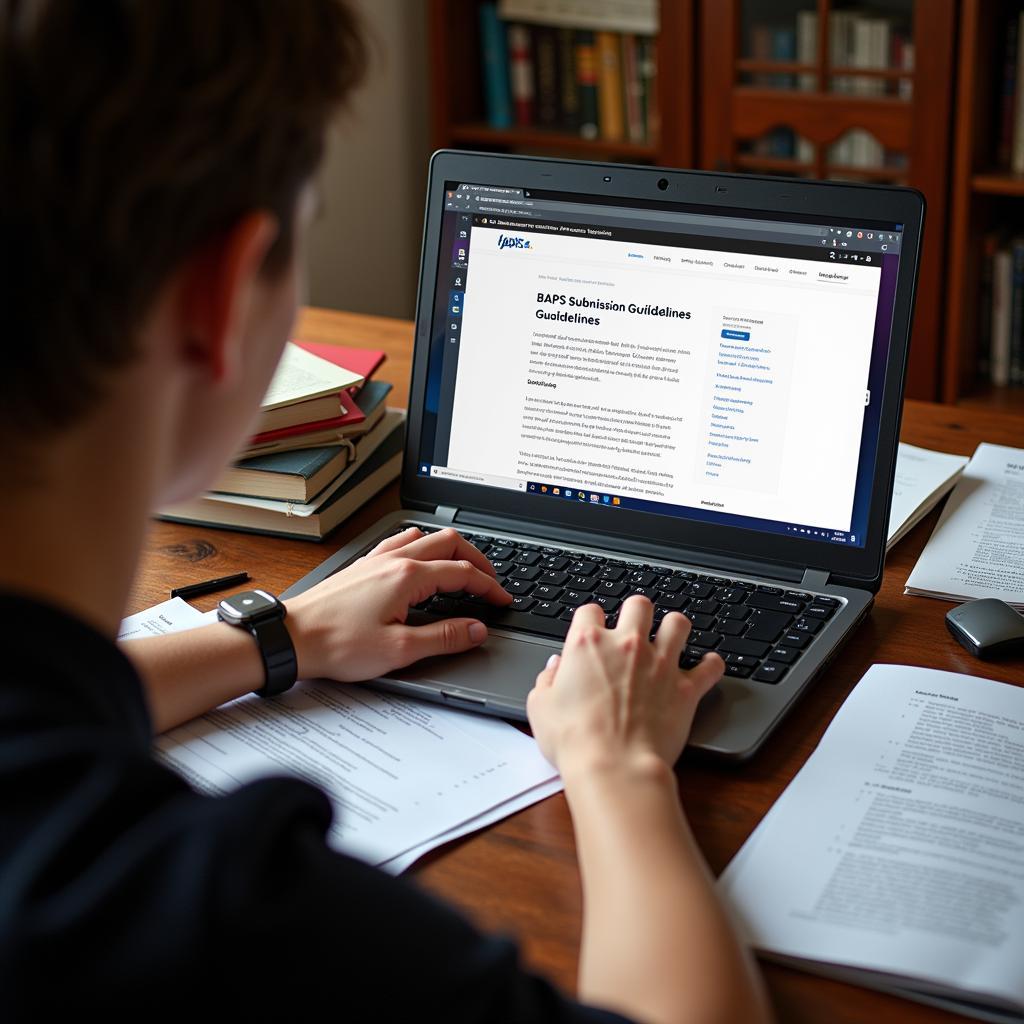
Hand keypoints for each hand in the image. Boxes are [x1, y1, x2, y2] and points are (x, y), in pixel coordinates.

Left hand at [283, 526, 511, 680]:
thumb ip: (445, 637)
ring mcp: (375, 559)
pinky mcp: (362, 567)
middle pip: (448, 542)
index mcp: (407, 577)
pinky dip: (422, 548)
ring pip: (424, 537)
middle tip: (491, 581)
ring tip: (463, 569)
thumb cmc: (337, 644)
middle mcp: (393, 560)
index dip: (489, 586)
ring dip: (450, 549)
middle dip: (477, 559)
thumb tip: (476, 630)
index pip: (462, 572)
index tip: (503, 600)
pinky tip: (419, 561)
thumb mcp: (400, 650)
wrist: (291, 638)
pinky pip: (400, 543)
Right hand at [526, 596, 723, 777]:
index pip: (590, 611)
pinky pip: (710, 666)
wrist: (613, 766)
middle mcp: (626, 645)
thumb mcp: (540, 707)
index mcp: (587, 644)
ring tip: (670, 637)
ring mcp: (660, 664)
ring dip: (674, 628)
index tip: (591, 632)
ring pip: (677, 623)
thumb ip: (547, 680)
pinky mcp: (685, 688)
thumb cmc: (575, 740)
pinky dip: (710, 666)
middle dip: (636, 613)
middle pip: (638, 605)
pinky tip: (707, 666)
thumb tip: (554, 668)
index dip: (590, 620)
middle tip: (633, 628)